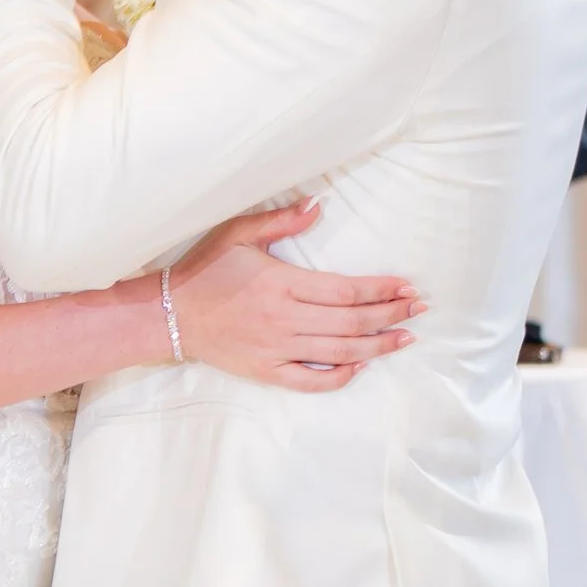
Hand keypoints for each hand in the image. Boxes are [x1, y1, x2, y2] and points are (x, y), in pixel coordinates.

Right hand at [160, 204, 421, 393]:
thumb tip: (318, 205)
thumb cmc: (204, 270)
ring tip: (405, 339)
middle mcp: (284, 320)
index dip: (381, 290)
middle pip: (351, 323)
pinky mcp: (266, 372)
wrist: (168, 314)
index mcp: (282, 284)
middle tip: (418, 310)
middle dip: (391, 316)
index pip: (345, 290)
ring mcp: (276, 350)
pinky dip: (339, 377)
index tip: (407, 287)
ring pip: (339, 353)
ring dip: (377, 347)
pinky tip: (361, 366)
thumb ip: (280, 221)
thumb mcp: (237, 234)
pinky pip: (310, 381)